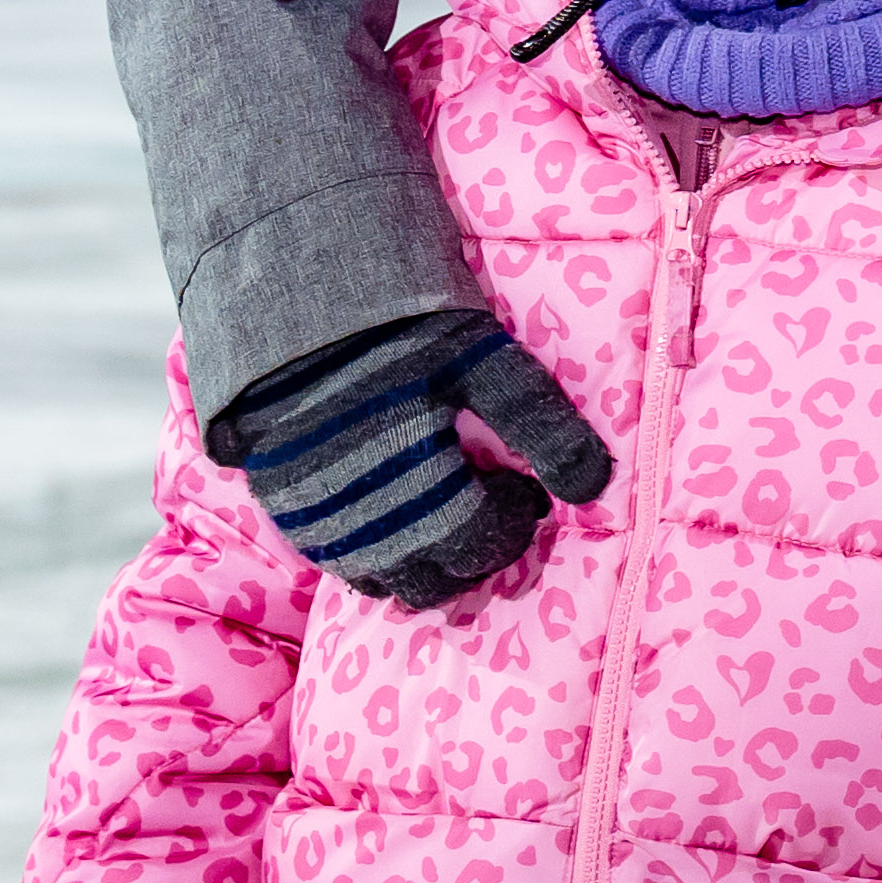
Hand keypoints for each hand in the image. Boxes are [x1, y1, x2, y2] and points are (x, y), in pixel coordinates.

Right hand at [237, 310, 617, 607]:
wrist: (296, 299)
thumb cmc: (402, 329)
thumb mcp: (485, 362)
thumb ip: (541, 426)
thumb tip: (593, 487)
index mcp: (422, 493)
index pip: (482, 546)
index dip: (514, 520)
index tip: (523, 486)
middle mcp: (368, 526)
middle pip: (436, 580)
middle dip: (476, 548)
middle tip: (489, 500)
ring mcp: (321, 525)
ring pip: (387, 582)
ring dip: (425, 559)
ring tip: (444, 505)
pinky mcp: (288, 511)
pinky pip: (340, 564)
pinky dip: (377, 551)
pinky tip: (395, 504)